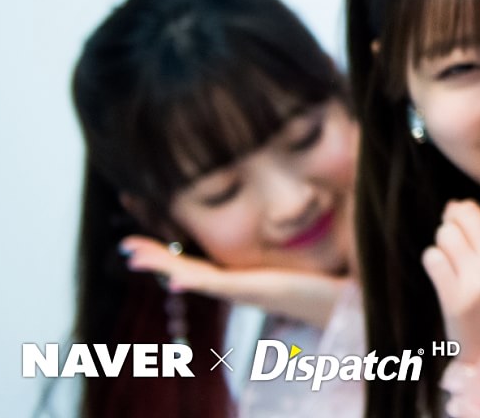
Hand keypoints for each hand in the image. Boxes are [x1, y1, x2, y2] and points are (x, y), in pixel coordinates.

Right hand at [119, 236, 346, 327]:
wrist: (354, 295)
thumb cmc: (338, 269)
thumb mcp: (312, 239)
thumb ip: (307, 217)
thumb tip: (317, 185)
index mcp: (250, 273)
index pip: (203, 258)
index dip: (174, 247)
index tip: (148, 232)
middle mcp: (243, 283)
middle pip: (188, 269)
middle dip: (155, 256)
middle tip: (125, 245)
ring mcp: (247, 288)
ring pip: (195, 276)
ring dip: (162, 265)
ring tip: (132, 256)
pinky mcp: (259, 291)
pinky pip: (221, 285)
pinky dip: (195, 279)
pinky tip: (175, 276)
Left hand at [422, 145, 479, 359]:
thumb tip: (456, 208)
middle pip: (463, 213)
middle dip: (454, 219)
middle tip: (459, 236)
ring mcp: (478, 279)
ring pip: (444, 234)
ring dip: (443, 244)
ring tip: (456, 264)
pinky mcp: (455, 296)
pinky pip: (433, 257)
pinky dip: (434, 263)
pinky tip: (446, 279)